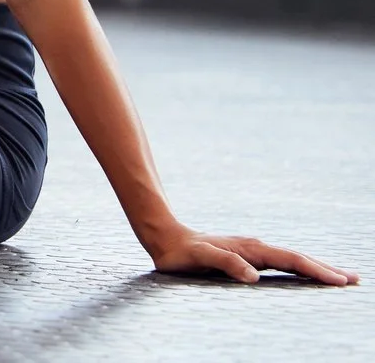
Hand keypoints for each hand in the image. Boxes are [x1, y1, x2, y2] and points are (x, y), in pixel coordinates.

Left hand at [144, 224, 357, 285]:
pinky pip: (280, 262)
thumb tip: (253, 277)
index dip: (316, 271)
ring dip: (315, 267)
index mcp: (251, 249)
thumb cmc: (182, 253)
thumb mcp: (201, 258)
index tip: (339, 281)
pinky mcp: (247, 255)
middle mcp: (256, 248)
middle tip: (354, 280)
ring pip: (291, 259)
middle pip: (298, 258)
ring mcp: (253, 250)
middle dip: (326, 268)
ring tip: (338, 277)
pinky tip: (305, 273)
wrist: (166, 239)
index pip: (291, 261)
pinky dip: (298, 267)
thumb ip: (226, 263)